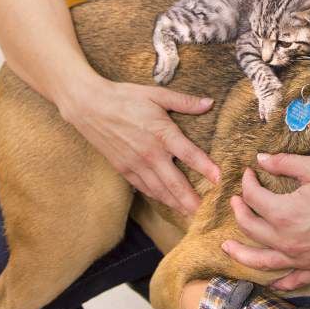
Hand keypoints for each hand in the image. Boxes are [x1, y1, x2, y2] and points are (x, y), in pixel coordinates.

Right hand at [60, 77, 218, 214]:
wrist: (89, 106)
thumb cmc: (125, 97)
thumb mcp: (157, 94)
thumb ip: (184, 102)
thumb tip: (209, 103)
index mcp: (162, 133)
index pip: (189, 155)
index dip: (206, 168)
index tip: (220, 180)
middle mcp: (150, 153)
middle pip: (175, 183)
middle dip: (191, 200)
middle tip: (205, 213)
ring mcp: (135, 164)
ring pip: (159, 190)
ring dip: (175, 204)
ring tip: (189, 214)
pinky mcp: (123, 169)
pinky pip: (144, 187)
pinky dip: (157, 196)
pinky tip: (166, 202)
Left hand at [222, 153, 309, 289]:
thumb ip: (286, 163)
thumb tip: (262, 159)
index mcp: (283, 213)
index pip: (253, 197)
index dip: (247, 182)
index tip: (249, 173)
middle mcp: (285, 240)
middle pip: (250, 228)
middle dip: (239, 211)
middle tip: (236, 201)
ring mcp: (299, 259)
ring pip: (260, 261)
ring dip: (240, 254)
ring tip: (227, 248)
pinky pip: (290, 280)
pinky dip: (276, 281)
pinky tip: (270, 281)